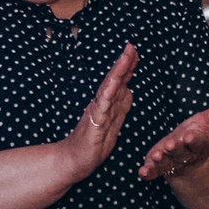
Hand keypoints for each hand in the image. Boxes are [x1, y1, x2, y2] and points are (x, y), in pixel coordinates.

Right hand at [62, 45, 137, 182]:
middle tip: (131, 47)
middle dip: (124, 64)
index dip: (128, 69)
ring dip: (118, 72)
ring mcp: (97, 113)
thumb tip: (129, 89)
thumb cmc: (91, 145)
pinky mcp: (94, 123)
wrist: (74, 161)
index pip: (120, 83)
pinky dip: (107, 93)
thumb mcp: (113, 124)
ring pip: (109, 89)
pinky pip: (101, 106)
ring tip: (125, 58)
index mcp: (108, 106)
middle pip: (115, 81)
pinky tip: (112, 83)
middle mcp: (102, 105)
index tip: (134, 53)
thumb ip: (120, 107)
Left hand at [139, 100, 208, 182]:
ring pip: (167, 162)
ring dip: (162, 160)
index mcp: (198, 143)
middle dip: (176, 149)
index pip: (197, 141)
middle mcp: (185, 154)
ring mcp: (172, 162)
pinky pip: (154, 171)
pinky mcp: (159, 167)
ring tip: (157, 157)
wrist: (187, 153)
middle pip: (181, 152)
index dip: (193, 140)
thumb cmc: (196, 134)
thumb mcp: (208, 121)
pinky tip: (143, 172)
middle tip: (171, 145)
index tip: (189, 136)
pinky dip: (148, 172)